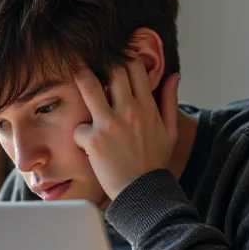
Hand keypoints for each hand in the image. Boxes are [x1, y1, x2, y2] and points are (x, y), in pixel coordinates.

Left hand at [73, 60, 179, 199]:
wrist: (143, 192)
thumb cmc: (154, 162)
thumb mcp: (170, 131)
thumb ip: (170, 101)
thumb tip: (173, 75)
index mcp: (147, 106)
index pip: (135, 67)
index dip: (123, 58)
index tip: (115, 56)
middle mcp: (129, 111)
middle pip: (112, 70)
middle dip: (101, 64)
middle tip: (90, 61)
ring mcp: (110, 124)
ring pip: (89, 86)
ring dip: (81, 78)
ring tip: (75, 73)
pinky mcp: (94, 140)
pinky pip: (78, 127)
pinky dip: (79, 133)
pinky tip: (84, 143)